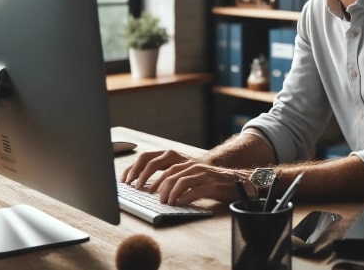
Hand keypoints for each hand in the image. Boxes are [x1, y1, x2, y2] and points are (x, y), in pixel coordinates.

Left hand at [120, 149, 243, 205]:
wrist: (236, 181)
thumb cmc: (209, 180)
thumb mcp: (189, 175)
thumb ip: (173, 177)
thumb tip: (151, 189)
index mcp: (180, 159)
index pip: (152, 158)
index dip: (137, 169)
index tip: (127, 180)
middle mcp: (189, 164)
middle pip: (164, 169)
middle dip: (150, 182)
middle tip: (144, 193)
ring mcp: (200, 173)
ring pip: (177, 180)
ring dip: (167, 193)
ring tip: (163, 202)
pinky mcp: (210, 184)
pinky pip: (192, 191)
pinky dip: (182, 198)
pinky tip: (177, 203)